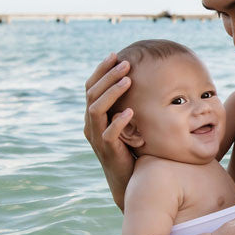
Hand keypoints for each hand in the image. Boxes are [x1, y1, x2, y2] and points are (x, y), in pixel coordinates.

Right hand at [84, 53, 135, 209]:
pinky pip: (108, 134)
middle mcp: (90, 124)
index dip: (101, 70)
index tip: (115, 55)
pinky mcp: (107, 151)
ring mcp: (96, 138)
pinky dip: (118, 121)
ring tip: (128, 79)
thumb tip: (144, 77)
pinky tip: (131, 110)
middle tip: (126, 63)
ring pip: (96, 110)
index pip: (91, 87)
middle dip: (108, 76)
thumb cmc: (132, 147)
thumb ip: (129, 102)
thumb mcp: (129, 121)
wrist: (129, 179)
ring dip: (112, 92)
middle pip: (92, 93)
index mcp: (93, 115)